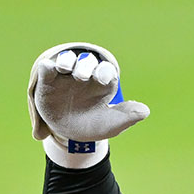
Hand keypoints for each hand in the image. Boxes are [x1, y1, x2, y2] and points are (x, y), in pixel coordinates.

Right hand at [27, 42, 148, 145]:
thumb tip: (145, 111)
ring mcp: (66, 76)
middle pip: (87, 62)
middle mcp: (85, 76)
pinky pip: (47, 68)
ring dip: (67, 60)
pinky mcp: (48, 80)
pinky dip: (48, 66)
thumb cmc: (93, 125)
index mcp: (102, 84)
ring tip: (65, 69)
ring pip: (67, 59)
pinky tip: (49, 69)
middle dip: (86, 65)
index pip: (105, 71)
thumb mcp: (111, 124)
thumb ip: (127, 117)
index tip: (102, 80)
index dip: (105, 71)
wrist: (68, 134)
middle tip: (82, 77)